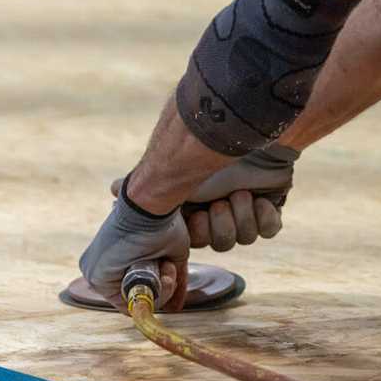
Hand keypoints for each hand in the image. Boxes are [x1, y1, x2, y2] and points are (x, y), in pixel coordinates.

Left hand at [79, 182, 189, 312]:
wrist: (151, 204)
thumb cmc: (162, 221)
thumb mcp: (169, 254)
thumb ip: (171, 280)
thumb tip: (176, 308)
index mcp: (110, 260)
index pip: (133, 290)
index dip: (159, 289)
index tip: (172, 272)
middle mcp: (98, 268)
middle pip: (133, 298)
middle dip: (161, 288)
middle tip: (170, 269)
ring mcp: (93, 273)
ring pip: (132, 302)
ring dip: (161, 289)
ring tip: (167, 266)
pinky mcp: (96, 277)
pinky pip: (128, 304)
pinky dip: (154, 293)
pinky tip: (161, 271)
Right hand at [112, 144, 297, 251]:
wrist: (247, 135)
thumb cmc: (206, 151)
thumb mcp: (169, 173)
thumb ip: (144, 186)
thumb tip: (111, 189)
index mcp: (196, 211)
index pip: (195, 241)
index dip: (198, 233)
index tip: (196, 216)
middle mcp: (219, 214)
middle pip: (220, 244)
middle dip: (219, 224)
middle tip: (219, 202)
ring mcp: (245, 212)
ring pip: (242, 238)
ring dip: (240, 215)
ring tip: (239, 193)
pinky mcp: (269, 207)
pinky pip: (268, 229)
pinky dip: (262, 214)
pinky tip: (259, 198)